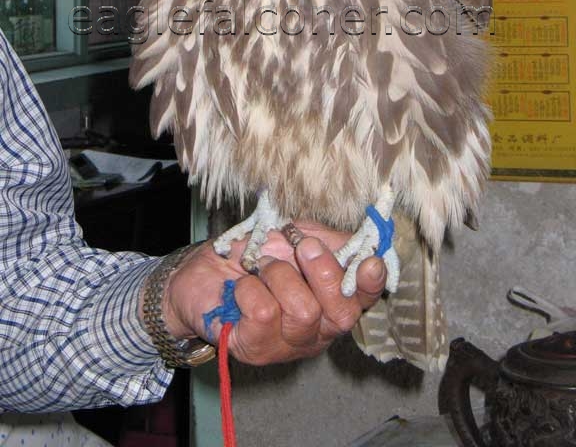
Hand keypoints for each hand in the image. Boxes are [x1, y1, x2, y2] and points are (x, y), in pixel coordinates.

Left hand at [161, 224, 386, 365]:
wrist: (205, 269)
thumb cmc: (257, 254)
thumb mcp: (298, 237)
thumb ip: (333, 242)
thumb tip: (369, 242)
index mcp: (333, 300)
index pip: (364, 300)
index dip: (371, 285)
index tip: (368, 262)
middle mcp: (318, 329)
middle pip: (341, 313)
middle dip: (323, 271)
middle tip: (302, 247)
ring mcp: (288, 344)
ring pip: (303, 312)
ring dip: (279, 275)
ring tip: (261, 268)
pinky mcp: (256, 349)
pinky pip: (265, 314)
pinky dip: (251, 289)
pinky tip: (241, 288)